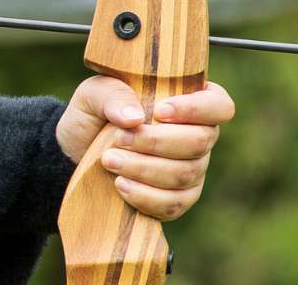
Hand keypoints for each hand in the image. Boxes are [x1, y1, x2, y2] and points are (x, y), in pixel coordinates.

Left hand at [57, 77, 234, 220]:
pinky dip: (145, 196)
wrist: (78, 151)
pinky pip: (174, 204)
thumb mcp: (94, 94)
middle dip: (156, 142)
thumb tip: (135, 118)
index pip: (219, 105)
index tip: (159, 111)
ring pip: (185, 174)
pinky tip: (120, 185)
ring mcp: (193, 170)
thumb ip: (113, 95)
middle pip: (200, 142)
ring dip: (143, 168)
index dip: (196, 109)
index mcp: (190, 102)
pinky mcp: (179, 199)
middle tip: (118, 138)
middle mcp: (200, 137)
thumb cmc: (95, 114)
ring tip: (109, 160)